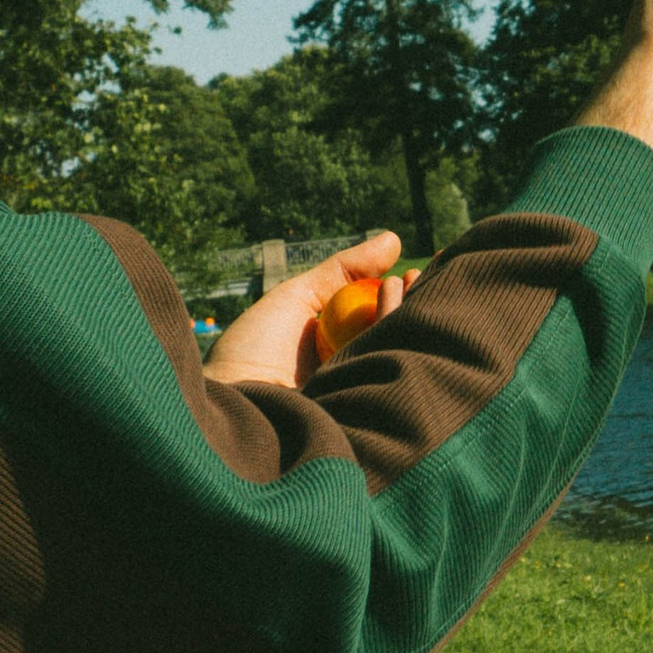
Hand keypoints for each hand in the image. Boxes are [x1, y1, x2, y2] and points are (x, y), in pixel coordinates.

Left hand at [204, 234, 409, 387]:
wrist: (227, 401)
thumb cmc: (251, 352)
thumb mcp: (297, 299)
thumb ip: (343, 271)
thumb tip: (394, 238)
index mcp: (342, 349)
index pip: (385, 318)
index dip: (404, 295)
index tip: (418, 271)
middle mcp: (357, 370)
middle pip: (399, 335)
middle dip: (415, 303)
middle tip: (425, 275)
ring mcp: (364, 393)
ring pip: (400, 352)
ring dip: (404, 312)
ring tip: (407, 281)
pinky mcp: (369, 413)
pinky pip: (392, 374)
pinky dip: (394, 334)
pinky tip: (395, 305)